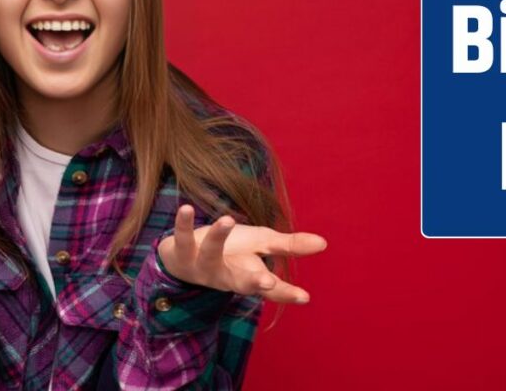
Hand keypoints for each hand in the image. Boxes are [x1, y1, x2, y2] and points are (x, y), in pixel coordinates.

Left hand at [157, 205, 327, 303]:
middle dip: (254, 282)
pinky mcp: (181, 252)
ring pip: (211, 254)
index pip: (271, 288)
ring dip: (219, 237)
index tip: (304, 297)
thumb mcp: (262, 245)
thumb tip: (324, 243)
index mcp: (249, 276)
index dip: (286, 293)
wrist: (184, 260)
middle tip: (267, 282)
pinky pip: (181, 238)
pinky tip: (186, 208)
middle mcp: (227, 276)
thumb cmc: (232, 252)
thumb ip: (291, 246)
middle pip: (242, 281)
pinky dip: (183, 223)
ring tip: (229, 220)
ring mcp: (203, 265)